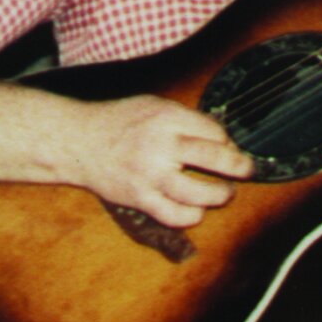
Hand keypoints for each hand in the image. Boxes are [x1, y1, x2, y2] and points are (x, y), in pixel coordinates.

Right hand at [77, 95, 254, 228]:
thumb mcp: (153, 105)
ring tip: (224, 193)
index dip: (228, 142)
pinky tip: (196, 209)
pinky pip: (176, 215)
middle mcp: (160, 146)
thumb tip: (224, 141)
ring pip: (200, 193)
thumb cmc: (118, 123)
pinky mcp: (140, 198)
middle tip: (245, 170)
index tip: (228, 147)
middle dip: (240, 167)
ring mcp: (149, 175)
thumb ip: (186, 120)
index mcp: (166, 118)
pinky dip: (193, 215)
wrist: (76, 142)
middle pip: (216, 159)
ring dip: (220, 196)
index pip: (215, 132)